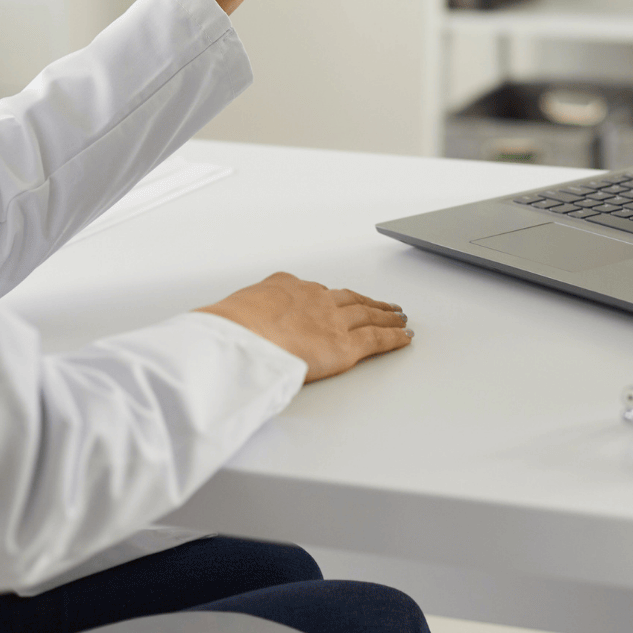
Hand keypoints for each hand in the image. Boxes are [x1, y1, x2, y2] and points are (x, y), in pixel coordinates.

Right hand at [198, 272, 411, 382]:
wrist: (239, 337)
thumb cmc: (227, 330)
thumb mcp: (232, 314)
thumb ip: (245, 319)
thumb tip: (234, 330)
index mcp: (285, 287)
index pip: (316, 291)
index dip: (333, 297)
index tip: (339, 298)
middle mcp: (314, 299)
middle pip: (349, 299)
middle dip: (368, 302)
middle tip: (383, 304)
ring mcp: (332, 321)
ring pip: (368, 315)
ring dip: (385, 315)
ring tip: (399, 317)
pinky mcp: (344, 346)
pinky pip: (377, 339)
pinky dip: (394, 338)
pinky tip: (405, 337)